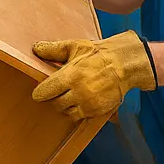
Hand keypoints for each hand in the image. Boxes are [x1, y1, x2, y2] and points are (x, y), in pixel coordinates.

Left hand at [32, 32, 156, 120]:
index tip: (40, 91)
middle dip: (54, 98)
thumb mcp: (75, 46)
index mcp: (71, 75)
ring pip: (66, 112)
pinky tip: (80, 100)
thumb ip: (53, 50)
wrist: (127, 64)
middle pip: (55, 103)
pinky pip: (79, 116)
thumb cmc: (100, 54)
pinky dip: (76, 110)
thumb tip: (36, 49)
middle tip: (58, 90)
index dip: (40, 92)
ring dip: (65, 105)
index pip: (45, 92)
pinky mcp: (97, 111)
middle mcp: (80, 92)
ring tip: (70, 94)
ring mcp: (89, 103)